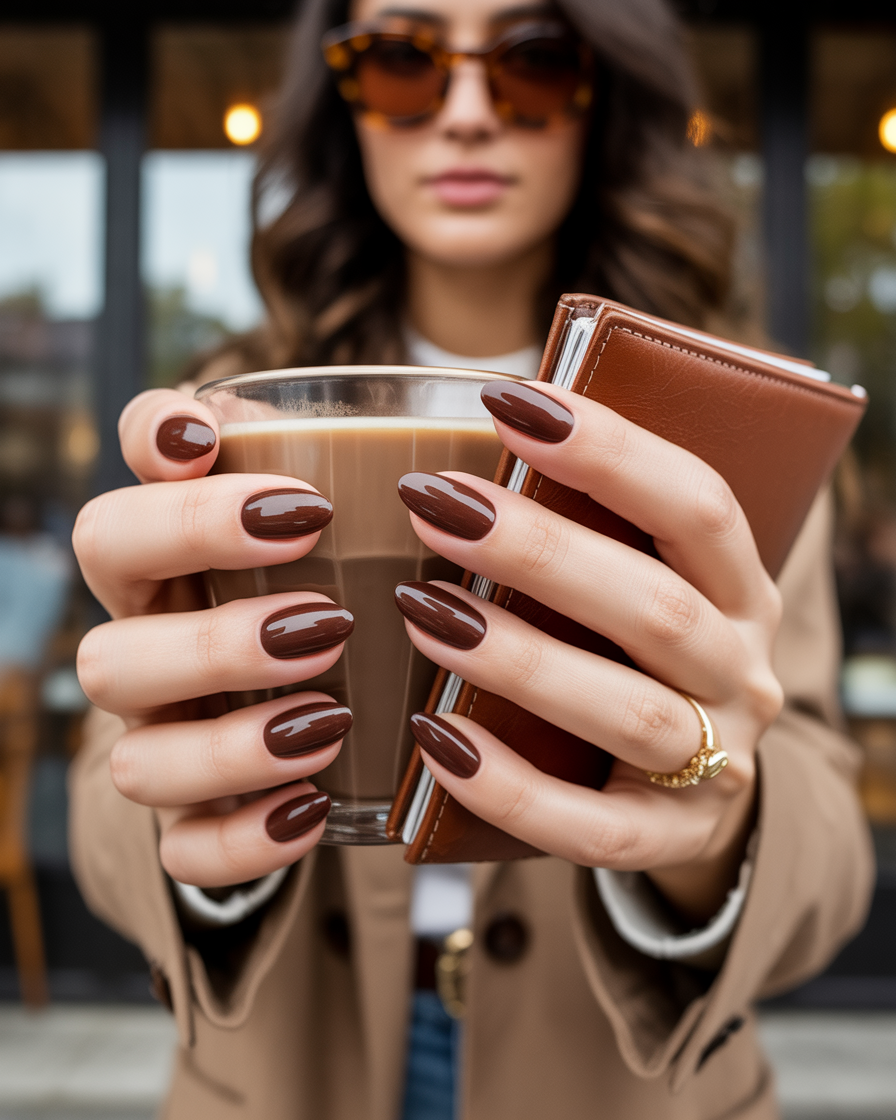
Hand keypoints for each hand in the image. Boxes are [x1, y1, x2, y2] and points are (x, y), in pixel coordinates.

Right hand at [74, 389, 351, 887]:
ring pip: (134, 755)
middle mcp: (150, 647)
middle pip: (106, 637)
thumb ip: (376, 470)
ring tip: (330, 715)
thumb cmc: (341, 584)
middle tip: (320, 610)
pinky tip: (316, 805)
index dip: (142, 465)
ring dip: (230, 739)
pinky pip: (185, 850)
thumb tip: (490, 413)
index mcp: (176, 565)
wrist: (325, 706)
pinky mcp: (194, 818)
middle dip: (209, 630)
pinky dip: (245, 836)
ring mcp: (166, 739)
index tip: (204, 439)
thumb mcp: (356, 522)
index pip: (123, 497)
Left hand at [396, 381, 782, 923]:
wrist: (698, 788)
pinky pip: (588, 826)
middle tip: (435, 506)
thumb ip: (593, 527)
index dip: (611, 450)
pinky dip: (509, 787)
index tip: (510, 402)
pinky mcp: (664, 837)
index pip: (697, 504)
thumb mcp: (649, 579)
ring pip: (627, 713)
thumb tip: (474, 447)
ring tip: (419, 610)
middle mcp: (740, 672)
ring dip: (519, 660)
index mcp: (740, 588)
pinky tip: (435, 740)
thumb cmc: (643, 652)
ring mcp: (715, 765)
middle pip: (657, 608)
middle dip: (541, 553)